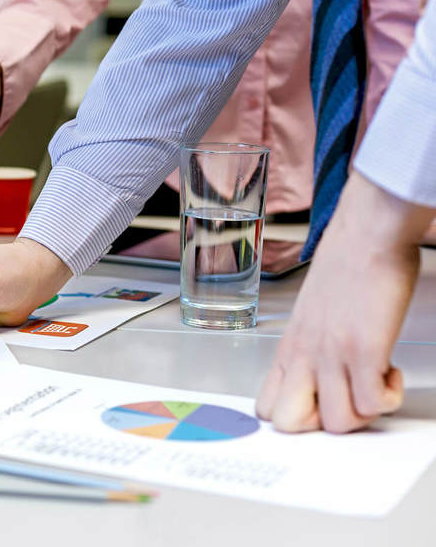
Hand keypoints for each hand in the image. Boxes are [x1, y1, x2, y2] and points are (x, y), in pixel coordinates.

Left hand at [255, 173, 433, 432]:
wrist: (366, 234)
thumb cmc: (345, 265)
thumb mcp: (312, 311)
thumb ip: (312, 342)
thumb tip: (323, 368)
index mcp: (289, 347)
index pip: (267, 405)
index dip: (297, 415)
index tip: (324, 400)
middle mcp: (303, 354)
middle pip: (289, 423)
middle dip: (322, 424)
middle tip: (348, 399)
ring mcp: (332, 354)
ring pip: (336, 422)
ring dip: (363, 412)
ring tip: (374, 382)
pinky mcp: (365, 349)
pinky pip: (372, 403)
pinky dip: (388, 397)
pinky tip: (391, 371)